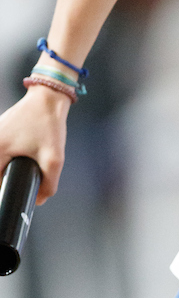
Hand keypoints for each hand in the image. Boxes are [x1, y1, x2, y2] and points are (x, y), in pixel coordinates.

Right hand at [0, 85, 70, 204]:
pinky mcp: (0, 132)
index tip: (17, 190)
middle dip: (10, 176)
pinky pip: (2, 152)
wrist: (48, 98)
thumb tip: (39, 199)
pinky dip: (11, 156)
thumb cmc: (48, 124)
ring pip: (0, 162)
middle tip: (28, 172)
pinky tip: (26, 152)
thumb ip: (48, 184)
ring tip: (29, 158)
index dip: (6, 189)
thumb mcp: (54, 158)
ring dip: (10, 166)